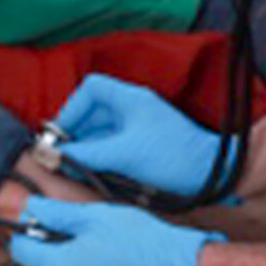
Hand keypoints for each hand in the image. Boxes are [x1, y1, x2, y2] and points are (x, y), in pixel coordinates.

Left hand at [7, 199, 217, 265]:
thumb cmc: (139, 241)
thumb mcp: (93, 216)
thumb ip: (57, 213)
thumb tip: (32, 207)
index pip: (21, 252)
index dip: (25, 232)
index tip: (38, 219)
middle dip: (41, 250)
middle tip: (63, 228)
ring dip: (61, 265)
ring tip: (86, 242)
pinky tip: (103, 259)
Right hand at [52, 74, 223, 197]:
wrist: (211, 176)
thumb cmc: (174, 158)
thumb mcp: (123, 155)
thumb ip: (86, 155)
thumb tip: (53, 155)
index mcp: (131, 99)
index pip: (92, 89)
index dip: (72, 109)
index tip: (62, 133)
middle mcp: (134, 109)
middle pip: (92, 112)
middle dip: (75, 133)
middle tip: (63, 155)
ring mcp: (138, 128)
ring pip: (100, 132)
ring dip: (86, 148)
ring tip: (77, 168)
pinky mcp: (142, 146)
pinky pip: (111, 146)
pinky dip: (99, 158)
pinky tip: (95, 173)